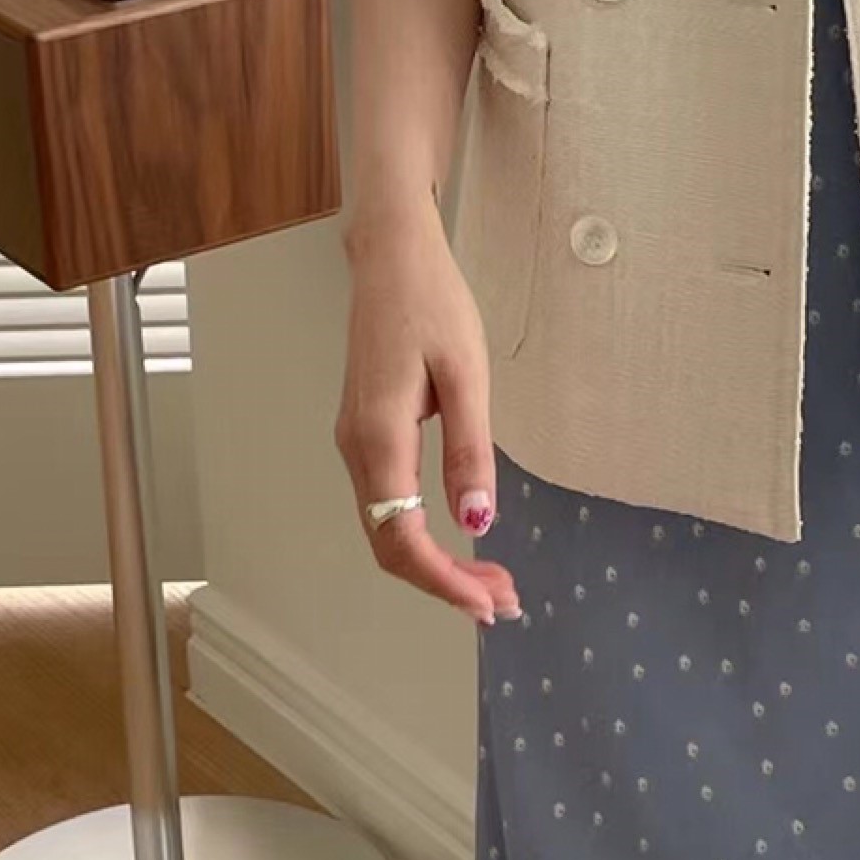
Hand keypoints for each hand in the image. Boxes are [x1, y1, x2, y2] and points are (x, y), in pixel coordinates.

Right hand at [335, 199, 520, 627]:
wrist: (390, 256)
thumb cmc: (432, 303)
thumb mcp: (466, 373)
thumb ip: (470, 449)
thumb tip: (477, 521)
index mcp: (379, 437)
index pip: (402, 537)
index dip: (443, 581)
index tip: (489, 603)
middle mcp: (356, 448)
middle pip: (389, 544)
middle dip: (445, 582)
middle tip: (504, 599)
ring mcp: (355, 442)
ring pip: (387, 526)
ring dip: (435, 561)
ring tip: (491, 577)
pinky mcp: (365, 432)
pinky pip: (387, 502)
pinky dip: (422, 531)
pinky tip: (460, 533)